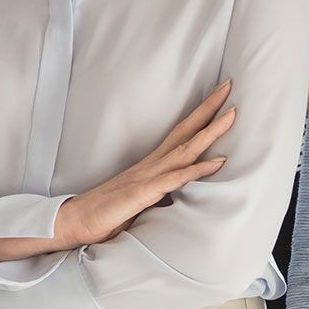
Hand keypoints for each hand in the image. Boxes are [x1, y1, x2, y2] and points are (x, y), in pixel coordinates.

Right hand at [53, 80, 234, 248]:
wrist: (76, 221)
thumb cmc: (106, 214)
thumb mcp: (139, 200)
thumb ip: (159, 191)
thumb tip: (179, 190)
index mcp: (151, 165)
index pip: (180, 134)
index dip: (200, 116)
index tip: (219, 99)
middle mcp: (150, 165)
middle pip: (184, 131)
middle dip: (208, 110)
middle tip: (229, 87)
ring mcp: (146, 176)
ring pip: (184, 149)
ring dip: (209, 132)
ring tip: (231, 115)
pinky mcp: (142, 193)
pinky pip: (175, 179)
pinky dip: (197, 169)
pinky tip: (217, 162)